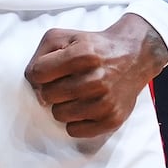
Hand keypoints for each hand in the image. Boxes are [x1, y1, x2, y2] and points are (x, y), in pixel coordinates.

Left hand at [25, 13, 167, 137]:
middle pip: (47, 96)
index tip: (51, 70)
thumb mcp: (65, 36)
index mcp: (83, 54)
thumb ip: (40, 54)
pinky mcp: (112, 119)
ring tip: (77, 93)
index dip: (40, 73)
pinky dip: (76, 121)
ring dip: (63, 105)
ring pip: (59, 115)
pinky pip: (75, 131)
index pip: (38, 74)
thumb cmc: (93, 47)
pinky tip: (85, 106)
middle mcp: (95, 79)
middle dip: (52, 88)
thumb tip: (33, 83)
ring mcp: (105, 101)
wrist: (134, 55)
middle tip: (67, 81)